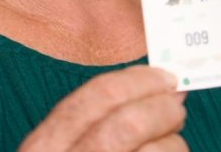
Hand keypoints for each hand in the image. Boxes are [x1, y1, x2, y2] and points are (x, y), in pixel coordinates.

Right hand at [19, 66, 187, 151]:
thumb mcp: (61, 148)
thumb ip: (89, 121)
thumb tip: (156, 87)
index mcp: (44, 147)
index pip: (96, 97)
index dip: (138, 81)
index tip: (165, 76)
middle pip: (128, 124)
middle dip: (162, 109)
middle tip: (177, 107)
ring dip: (174, 144)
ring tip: (170, 145)